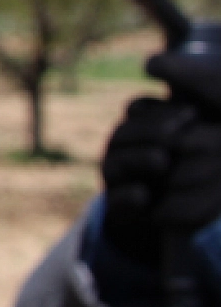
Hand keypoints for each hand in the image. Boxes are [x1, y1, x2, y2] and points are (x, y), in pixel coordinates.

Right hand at [101, 95, 220, 264]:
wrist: (169, 216)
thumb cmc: (189, 169)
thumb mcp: (190, 140)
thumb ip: (183, 118)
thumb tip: (187, 91)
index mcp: (136, 128)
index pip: (138, 109)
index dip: (162, 111)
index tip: (192, 114)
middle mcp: (120, 150)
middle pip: (123, 134)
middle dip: (150, 132)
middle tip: (176, 135)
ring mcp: (115, 178)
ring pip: (113, 164)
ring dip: (138, 160)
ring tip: (162, 161)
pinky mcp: (116, 207)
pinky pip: (115, 201)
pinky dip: (127, 197)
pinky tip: (143, 196)